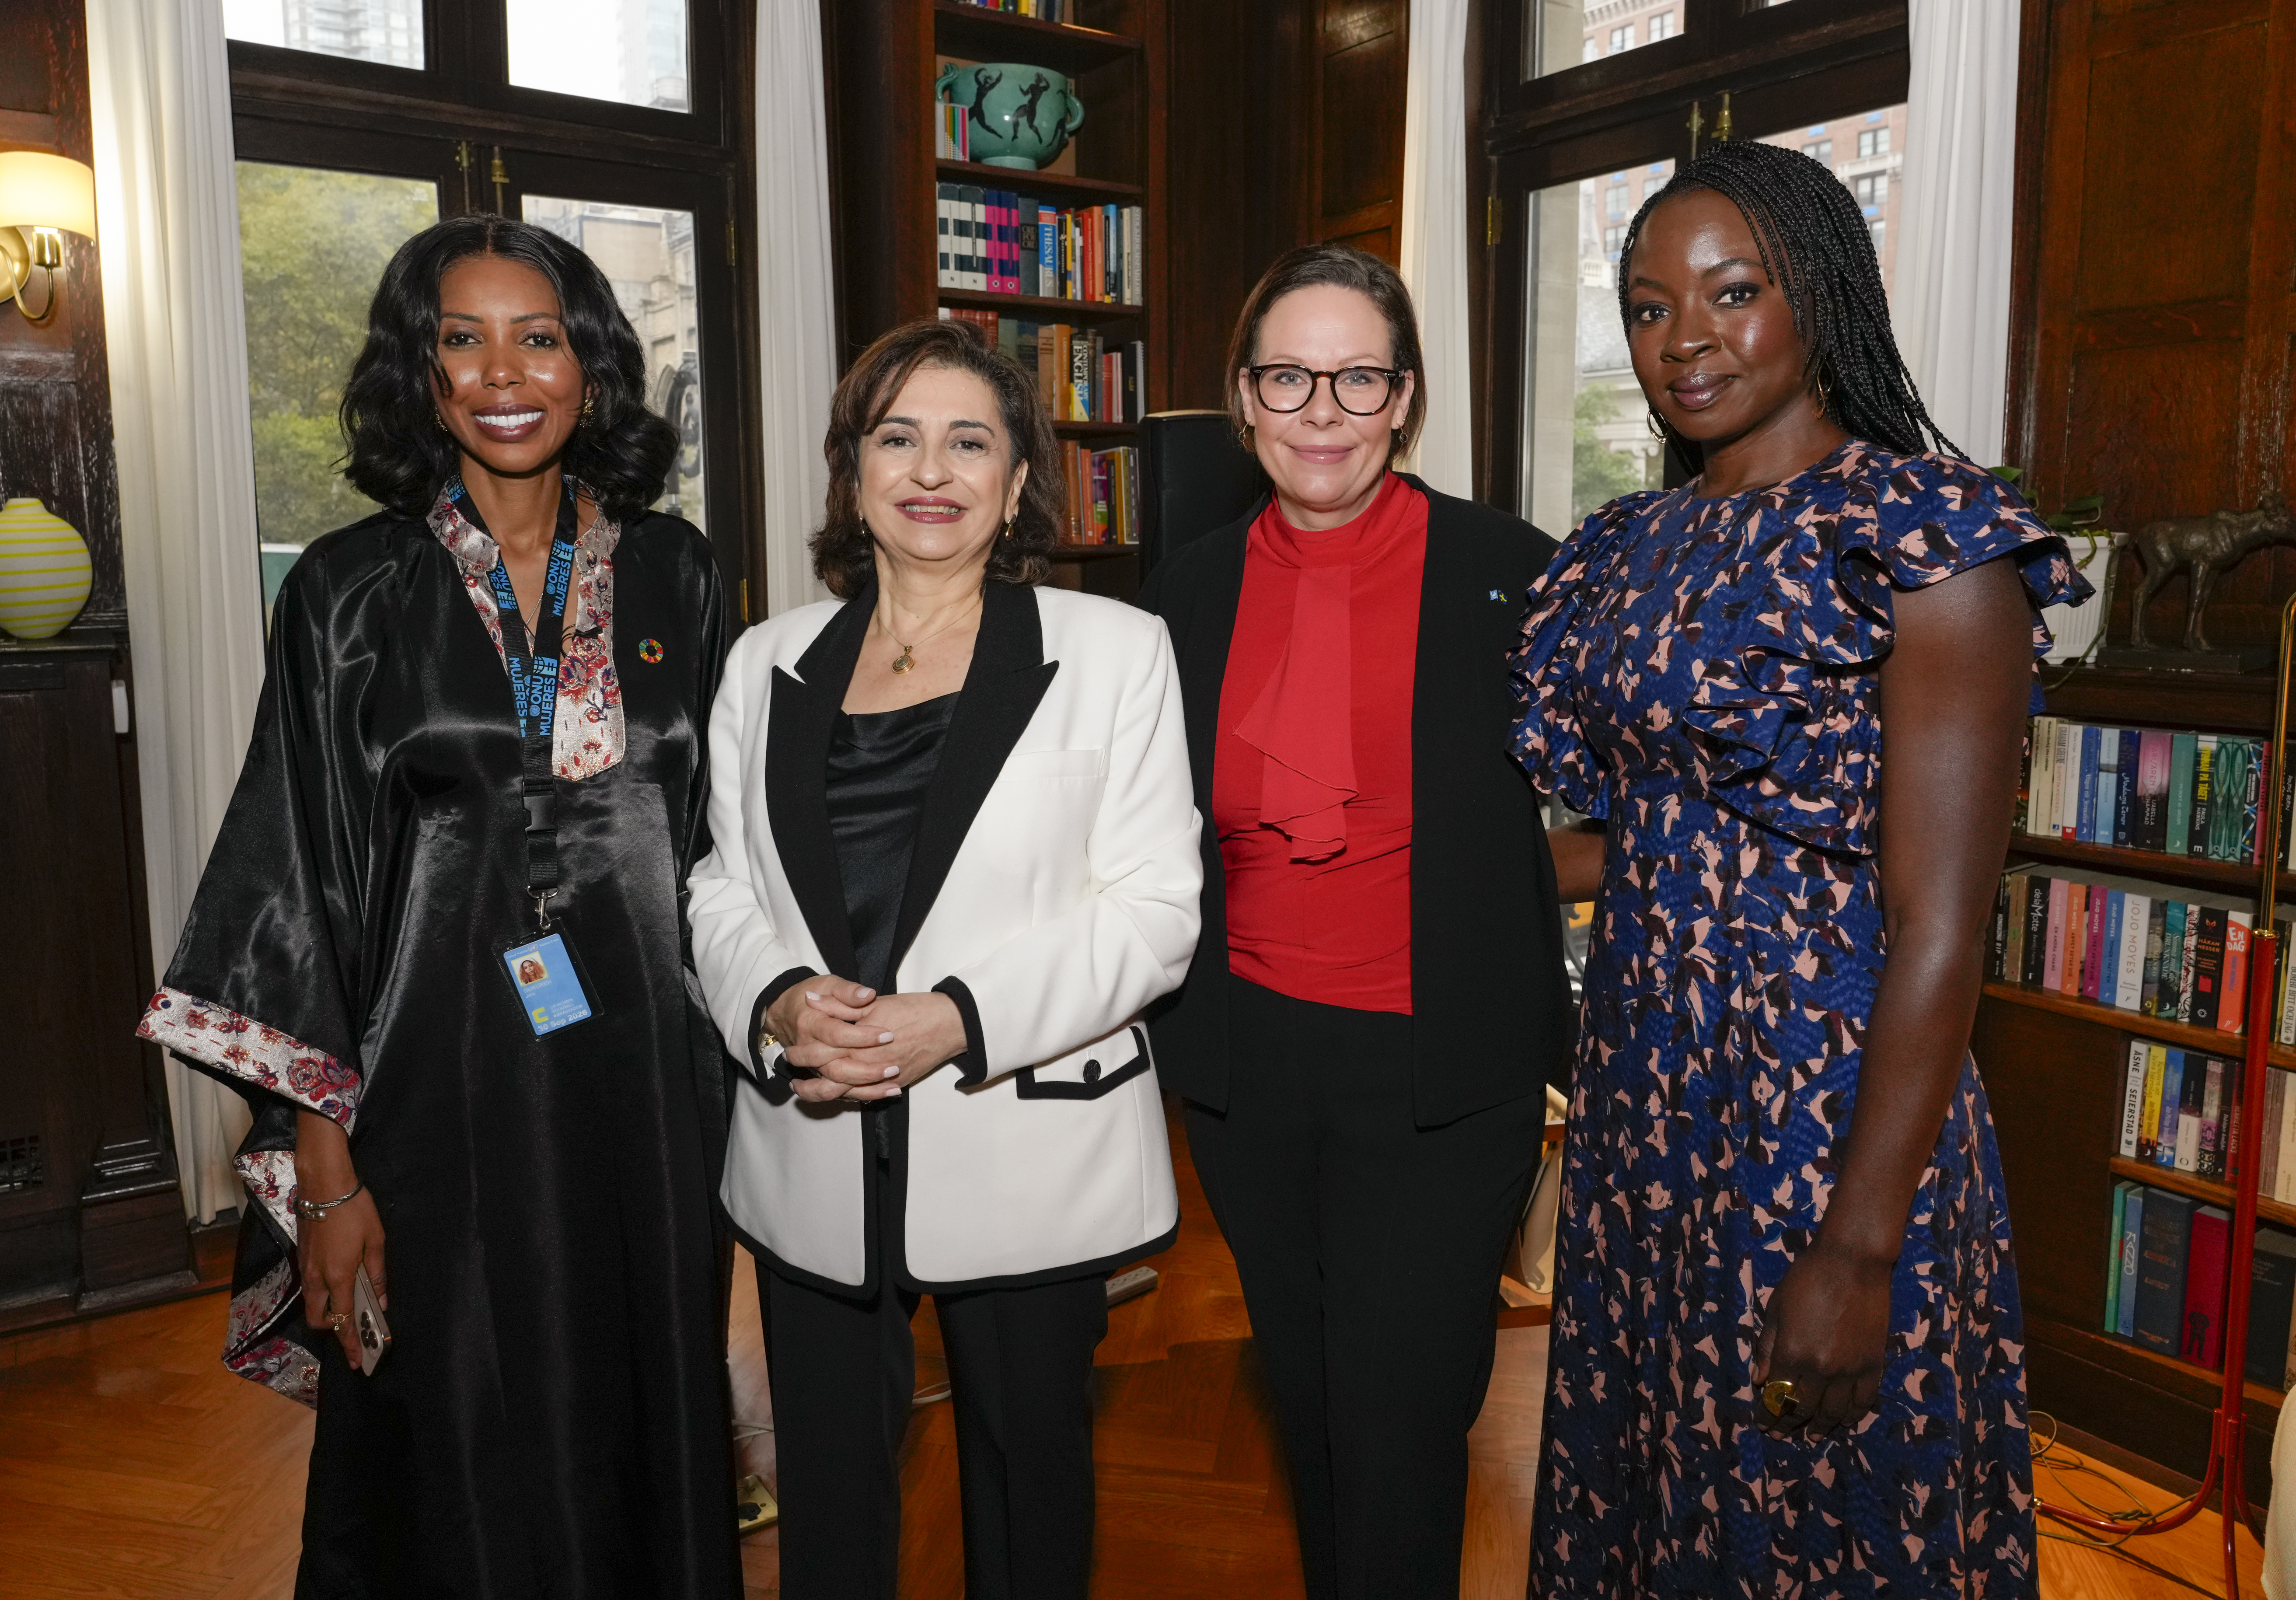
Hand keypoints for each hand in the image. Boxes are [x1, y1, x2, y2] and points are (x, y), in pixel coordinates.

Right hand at [294, 1111, 386, 1369]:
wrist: (324, 1185)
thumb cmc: (354, 1210)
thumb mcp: (376, 1240)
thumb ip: (378, 1273)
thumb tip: (382, 1300)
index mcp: (338, 1276)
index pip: (342, 1320)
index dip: (350, 1343)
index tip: (356, 1361)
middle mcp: (317, 1278)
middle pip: (319, 1319)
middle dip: (334, 1331)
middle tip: (353, 1332)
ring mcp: (306, 1268)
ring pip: (312, 1304)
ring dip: (327, 1313)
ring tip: (348, 1309)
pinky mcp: (302, 1258)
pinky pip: (310, 1287)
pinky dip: (322, 1295)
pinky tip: (339, 1285)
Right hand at [766, 974, 891, 1095]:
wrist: (782, 1013)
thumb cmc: (809, 996)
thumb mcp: (828, 984)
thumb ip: (847, 991)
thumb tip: (869, 994)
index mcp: (811, 1024)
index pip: (837, 1035)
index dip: (863, 1037)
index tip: (888, 1035)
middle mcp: (809, 1050)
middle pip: (835, 1068)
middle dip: (866, 1071)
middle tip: (893, 1067)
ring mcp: (812, 1067)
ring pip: (833, 1089)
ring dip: (864, 1090)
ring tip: (893, 1086)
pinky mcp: (819, 1076)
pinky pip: (835, 1094)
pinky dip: (859, 1096)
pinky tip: (886, 1092)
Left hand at [768, 982, 966, 1103]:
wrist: (949, 1023)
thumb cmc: (914, 1009)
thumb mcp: (874, 1003)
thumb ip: (841, 1005)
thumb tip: (812, 1000)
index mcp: (862, 1040)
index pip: (825, 1052)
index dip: (805, 1054)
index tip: (790, 1053)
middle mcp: (871, 1062)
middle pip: (831, 1078)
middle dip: (810, 1082)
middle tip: (794, 1082)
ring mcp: (884, 1076)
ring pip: (848, 1092)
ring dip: (825, 1094)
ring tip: (807, 1093)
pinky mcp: (896, 1083)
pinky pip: (868, 1096)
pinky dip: (851, 1097)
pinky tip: (839, 1094)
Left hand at [1751, 1237, 1892, 1434]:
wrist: (1852, 1262)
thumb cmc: (1806, 1279)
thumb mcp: (1776, 1310)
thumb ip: (1768, 1348)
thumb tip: (1759, 1381)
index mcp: (1792, 1355)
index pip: (1777, 1396)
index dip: (1768, 1414)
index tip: (1763, 1425)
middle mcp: (1821, 1369)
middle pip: (1804, 1408)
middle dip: (1789, 1424)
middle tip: (1781, 1435)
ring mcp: (1850, 1369)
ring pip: (1834, 1411)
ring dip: (1821, 1427)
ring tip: (1812, 1437)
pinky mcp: (1873, 1364)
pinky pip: (1864, 1400)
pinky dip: (1853, 1415)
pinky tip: (1845, 1421)